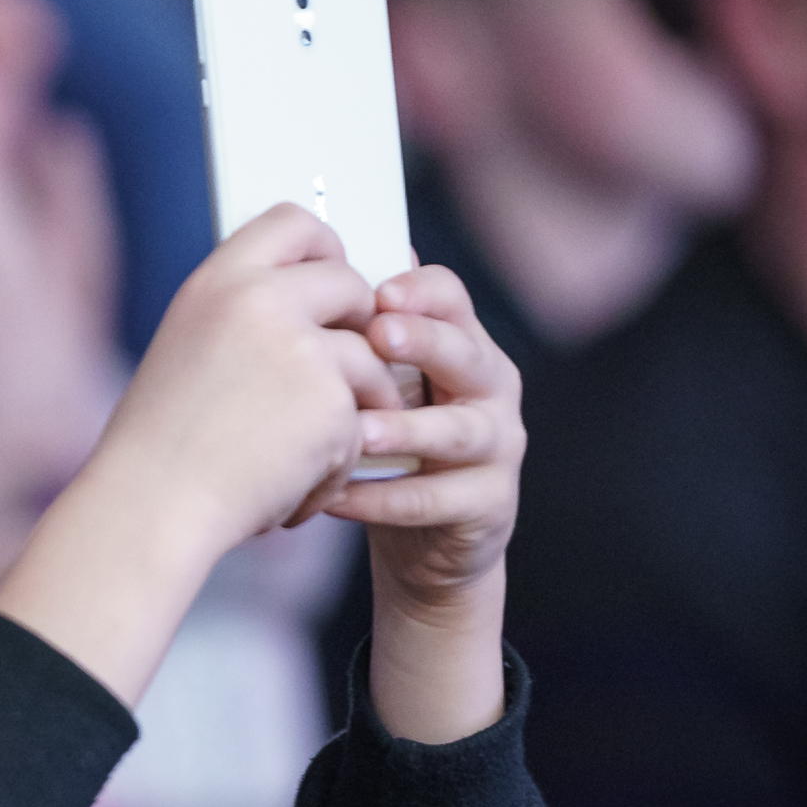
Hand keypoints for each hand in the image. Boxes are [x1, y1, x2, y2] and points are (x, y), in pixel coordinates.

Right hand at [0, 204, 397, 704]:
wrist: (151, 506)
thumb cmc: (160, 444)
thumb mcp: (187, 349)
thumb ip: (245, 317)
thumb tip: (314, 305)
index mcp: (216, 283)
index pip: (293, 223)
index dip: (325, 247)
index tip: (331, 275)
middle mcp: (260, 302)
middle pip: (352, 285)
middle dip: (358, 332)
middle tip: (338, 377)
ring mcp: (302, 351)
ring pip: (369, 363)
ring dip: (352, 412)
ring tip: (299, 457)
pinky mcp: (333, 405)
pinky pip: (363, 428)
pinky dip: (333, 469)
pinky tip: (286, 489)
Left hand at [326, 263, 523, 742]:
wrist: (426, 540)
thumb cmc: (390, 445)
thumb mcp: (379, 384)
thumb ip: (359, 337)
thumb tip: (309, 266)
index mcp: (461, 344)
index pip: (452, 299)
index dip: (420, 291)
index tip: (377, 291)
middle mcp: (488, 387)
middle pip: (465, 353)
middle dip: (424, 341)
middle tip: (377, 334)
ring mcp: (497, 446)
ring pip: (459, 431)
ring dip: (405, 427)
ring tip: (357, 429)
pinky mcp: (488, 504)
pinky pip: (436, 499)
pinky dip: (384, 500)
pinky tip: (337, 497)